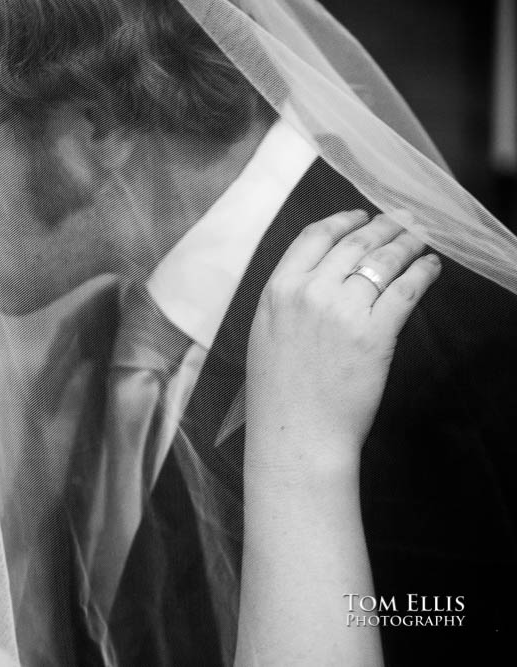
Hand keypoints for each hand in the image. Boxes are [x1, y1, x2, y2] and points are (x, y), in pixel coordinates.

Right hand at [246, 210, 440, 478]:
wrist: (296, 434)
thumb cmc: (279, 393)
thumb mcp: (266, 332)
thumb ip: (289, 298)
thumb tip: (323, 273)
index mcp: (277, 290)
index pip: (314, 237)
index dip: (342, 221)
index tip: (360, 216)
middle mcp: (309, 292)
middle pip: (354, 243)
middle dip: (384, 226)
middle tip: (404, 220)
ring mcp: (343, 311)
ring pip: (384, 260)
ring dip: (408, 244)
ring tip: (421, 239)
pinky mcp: (376, 333)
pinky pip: (407, 290)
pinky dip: (423, 273)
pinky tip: (431, 268)